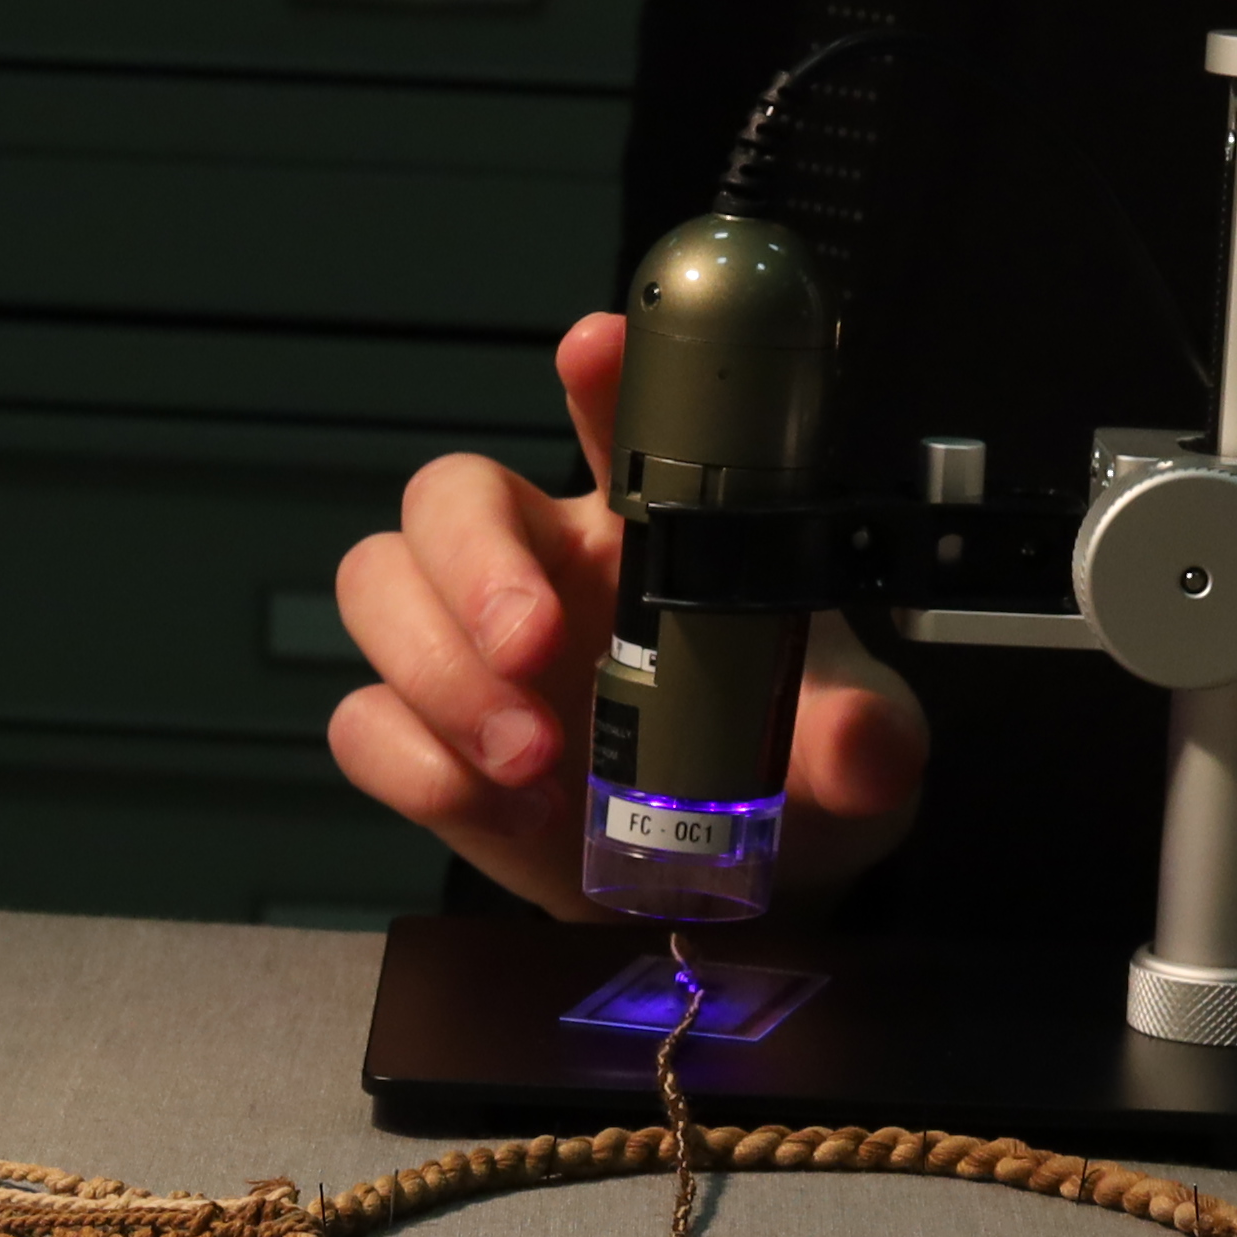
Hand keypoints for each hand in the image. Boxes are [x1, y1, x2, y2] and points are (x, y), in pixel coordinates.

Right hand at [325, 308, 930, 917]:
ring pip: (380, 585)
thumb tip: (874, 747)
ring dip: (440, 670)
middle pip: (451, 496)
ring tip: (530, 759)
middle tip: (534, 645)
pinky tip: (495, 806)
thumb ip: (864, 746)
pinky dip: (416, 761)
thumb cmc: (774, 775)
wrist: (719, 888)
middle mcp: (543, 565)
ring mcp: (467, 648)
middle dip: (476, 562)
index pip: (620, 427)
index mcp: (651, 534)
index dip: (601, 380)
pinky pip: (362, 719)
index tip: (594, 348)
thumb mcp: (844, 758)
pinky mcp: (423, 738)